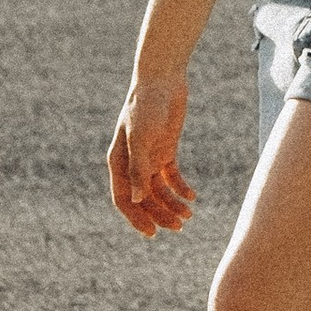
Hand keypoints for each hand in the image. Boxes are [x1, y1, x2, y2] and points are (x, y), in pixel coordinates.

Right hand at [107, 76, 196, 238]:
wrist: (163, 78)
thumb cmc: (147, 105)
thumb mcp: (142, 137)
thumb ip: (138, 168)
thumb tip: (136, 199)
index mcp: (119, 162)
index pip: (124, 199)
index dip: (136, 218)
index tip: (151, 233)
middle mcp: (132, 163)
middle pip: (143, 198)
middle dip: (159, 214)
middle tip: (178, 227)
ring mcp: (149, 156)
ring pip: (159, 190)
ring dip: (172, 204)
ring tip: (188, 215)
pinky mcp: (166, 148)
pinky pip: (171, 175)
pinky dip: (181, 187)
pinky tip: (192, 196)